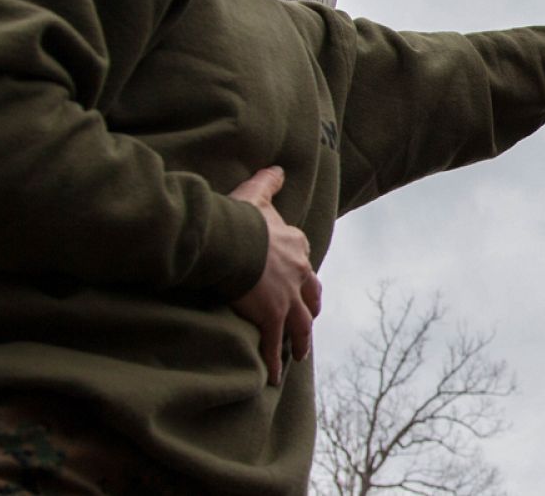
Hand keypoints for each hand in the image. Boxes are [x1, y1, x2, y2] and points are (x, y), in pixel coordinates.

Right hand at [228, 166, 322, 385]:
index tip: (298, 279)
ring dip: (300, 341)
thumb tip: (279, 167)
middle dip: (310, 308)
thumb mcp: (258, 194)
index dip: (300, 271)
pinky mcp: (271, 317)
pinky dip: (274, 362)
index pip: (303, 259)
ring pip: (300, 325)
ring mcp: (287, 299)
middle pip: (310, 296)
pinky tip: (274, 378)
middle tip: (309, 319)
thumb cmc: (242, 218)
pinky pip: (274, 345)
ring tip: (299, 355)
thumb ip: (270, 181)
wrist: (234, 243)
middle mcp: (298, 274)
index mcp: (295, 246)